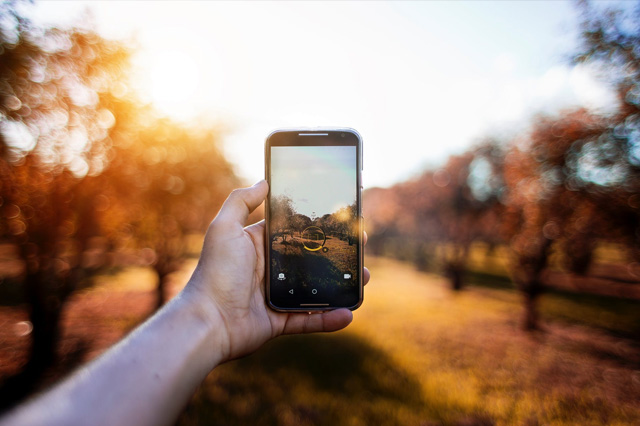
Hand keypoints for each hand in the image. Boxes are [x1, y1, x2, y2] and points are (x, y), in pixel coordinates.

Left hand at [185, 180, 369, 361]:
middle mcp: (269, 270)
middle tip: (360, 245)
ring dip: (341, 285)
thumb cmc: (215, 272)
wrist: (207, 321)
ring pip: (316, 289)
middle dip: (336, 253)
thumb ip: (241, 201)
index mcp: (259, 247)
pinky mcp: (280, 321)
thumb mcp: (224, 228)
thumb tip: (263, 180)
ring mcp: (276, 296)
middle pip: (310, 259)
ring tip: (363, 277)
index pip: (294, 231)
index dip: (317, 225)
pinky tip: (348, 314)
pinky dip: (330, 318)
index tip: (340, 218)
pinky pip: (310, 320)